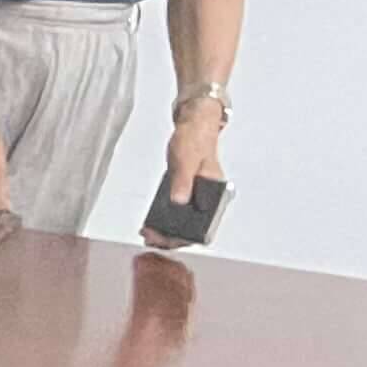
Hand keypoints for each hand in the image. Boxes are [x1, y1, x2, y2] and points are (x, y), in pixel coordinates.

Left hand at [143, 100, 227, 246]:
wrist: (193, 127)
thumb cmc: (194, 140)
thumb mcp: (186, 161)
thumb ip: (183, 181)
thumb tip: (179, 201)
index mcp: (217, 191)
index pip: (205, 224)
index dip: (185, 236)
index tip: (167, 239)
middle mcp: (210, 196)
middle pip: (194, 226)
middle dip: (173, 236)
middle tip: (151, 239)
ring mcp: (199, 195)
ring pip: (186, 221)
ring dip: (169, 230)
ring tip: (150, 235)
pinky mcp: (189, 192)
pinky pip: (180, 211)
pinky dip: (168, 219)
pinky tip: (154, 224)